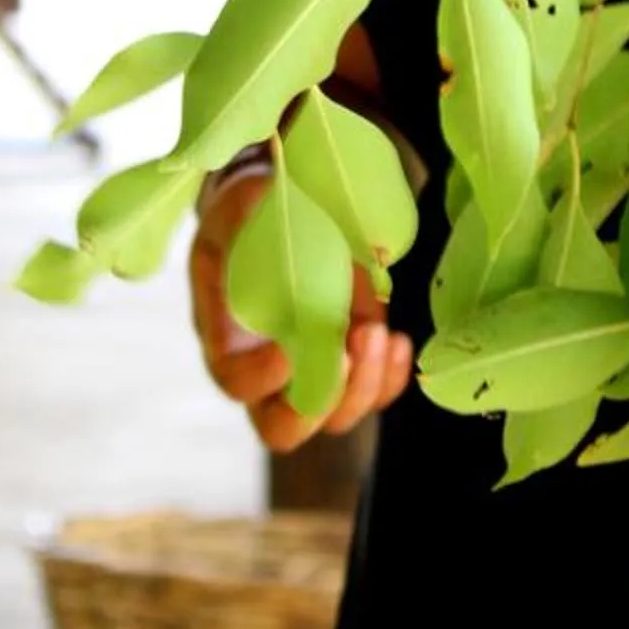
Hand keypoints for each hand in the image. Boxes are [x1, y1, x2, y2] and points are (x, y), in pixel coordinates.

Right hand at [189, 163, 414, 454]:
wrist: (284, 209)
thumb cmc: (255, 209)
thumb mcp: (242, 206)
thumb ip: (250, 217)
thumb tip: (268, 201)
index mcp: (227, 334)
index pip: (236, 381)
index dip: (263, 377)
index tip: (291, 345)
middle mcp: (266, 366)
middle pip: (283, 427)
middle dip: (323, 401)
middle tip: (350, 349)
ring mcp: (313, 367)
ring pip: (335, 416)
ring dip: (366, 385)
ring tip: (385, 336)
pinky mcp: (351, 356)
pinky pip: (373, 391)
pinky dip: (391, 377)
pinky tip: (401, 340)